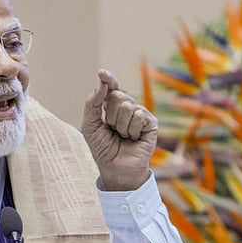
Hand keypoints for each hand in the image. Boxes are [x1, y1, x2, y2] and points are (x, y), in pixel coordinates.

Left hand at [82, 69, 157, 190]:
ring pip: (127, 106)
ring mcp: (141, 114)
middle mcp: (128, 107)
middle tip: (113, 130)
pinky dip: (131, 130)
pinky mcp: (151, 123)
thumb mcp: (90, 125)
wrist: (115, 169)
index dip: (108, 79)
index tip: (102, 73)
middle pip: (117, 95)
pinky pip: (138, 115)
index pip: (112, 87)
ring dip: (120, 125)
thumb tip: (101, 83)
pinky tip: (133, 138)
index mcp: (113, 106)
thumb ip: (92, 103)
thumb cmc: (103, 148)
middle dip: (110, 115)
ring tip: (123, 136)